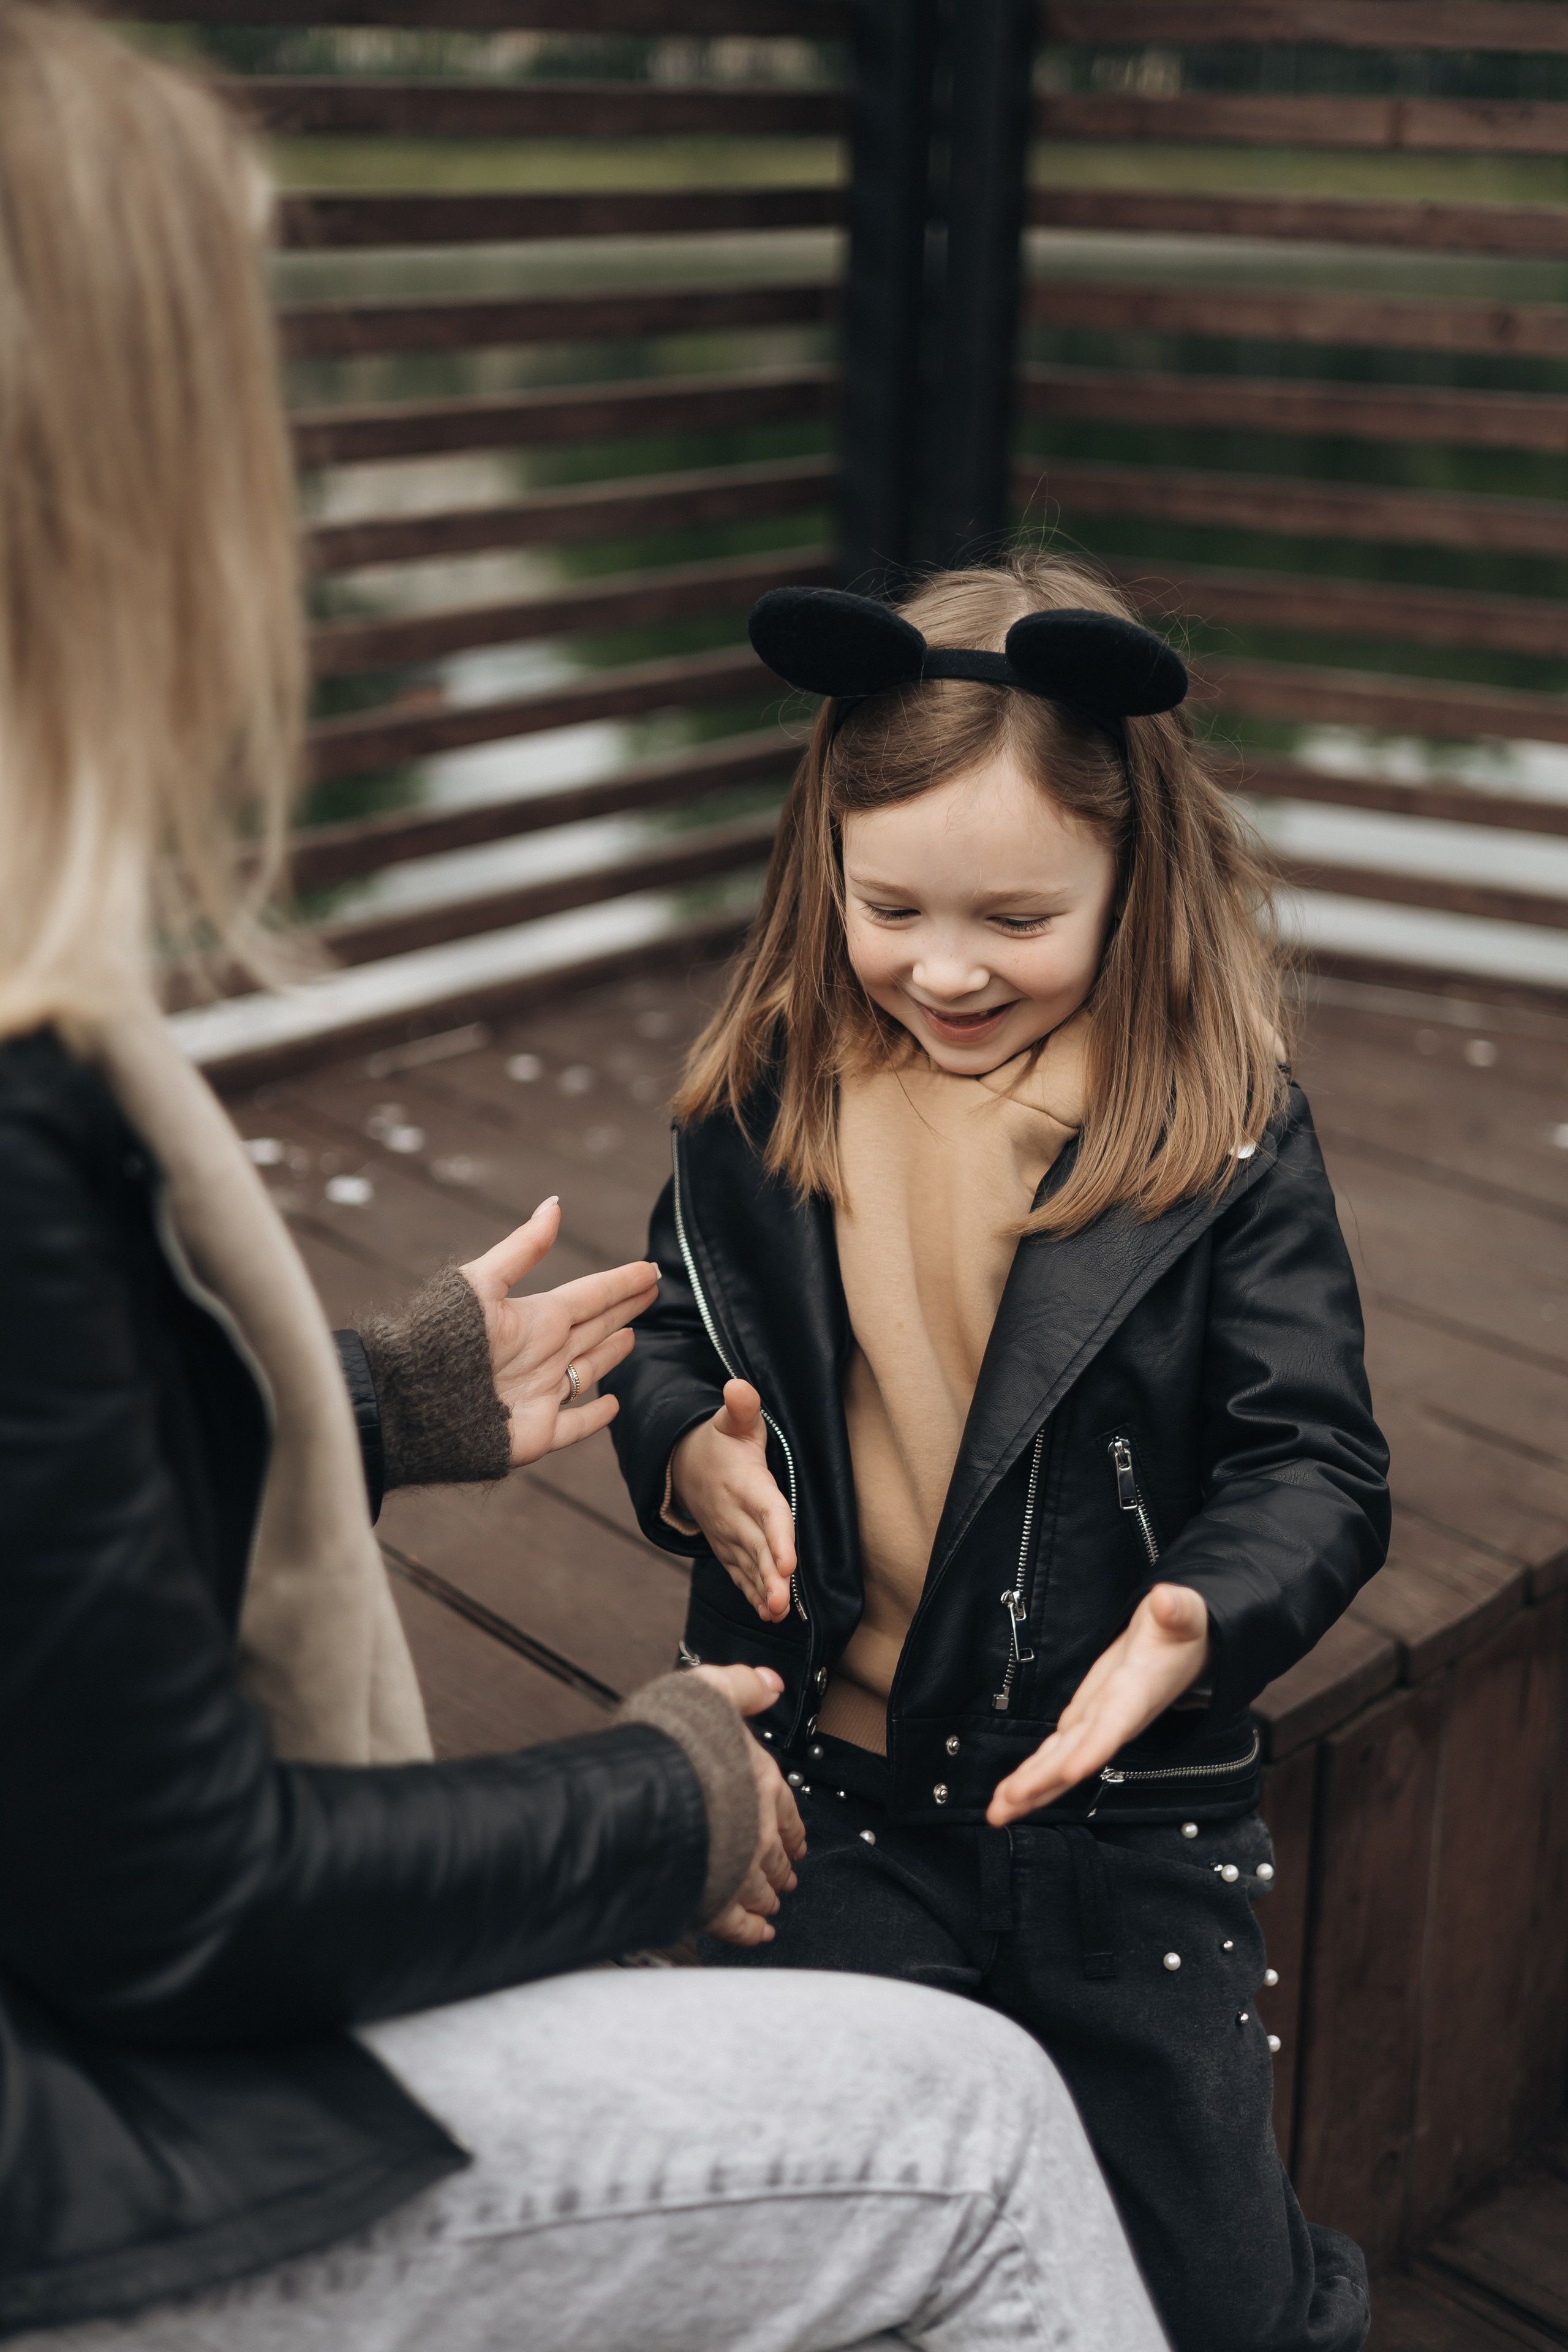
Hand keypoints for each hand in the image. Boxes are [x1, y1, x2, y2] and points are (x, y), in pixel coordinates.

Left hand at [459, 1198, 656, 1465]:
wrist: (413, 1400)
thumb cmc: (444, 1338)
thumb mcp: (484, 1284)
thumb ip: (523, 1249)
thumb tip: (553, 1204)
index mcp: (535, 1320)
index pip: (590, 1295)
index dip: (621, 1283)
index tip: (648, 1270)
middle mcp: (543, 1355)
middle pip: (595, 1327)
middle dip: (623, 1308)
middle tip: (653, 1290)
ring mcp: (542, 1394)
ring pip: (587, 1371)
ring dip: (610, 1354)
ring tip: (631, 1337)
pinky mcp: (538, 1432)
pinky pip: (576, 1424)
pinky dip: (596, 1416)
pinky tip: (612, 1404)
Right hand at [670, 1379, 795, 1621]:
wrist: (681, 1465)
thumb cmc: (720, 1441)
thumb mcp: (732, 1420)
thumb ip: (742, 1407)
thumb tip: (738, 1386)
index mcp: (744, 1484)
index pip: (766, 1511)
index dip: (777, 1537)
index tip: (787, 1562)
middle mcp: (735, 1513)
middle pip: (756, 1547)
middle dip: (768, 1576)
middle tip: (782, 1602)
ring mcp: (728, 1534)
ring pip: (747, 1566)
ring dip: (761, 1591)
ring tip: (776, 1614)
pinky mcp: (726, 1546)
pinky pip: (738, 1573)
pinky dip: (751, 1593)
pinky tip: (768, 1613)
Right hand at [688, 1663, 806, 1946]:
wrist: (653, 1790)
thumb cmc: (675, 1741)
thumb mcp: (711, 1690)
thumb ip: (742, 1686)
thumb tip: (769, 1683)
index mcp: (758, 1779)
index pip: (785, 1807)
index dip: (791, 1825)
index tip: (796, 1840)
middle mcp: (756, 1825)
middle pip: (776, 1853)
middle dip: (782, 1867)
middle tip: (787, 1879)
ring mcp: (738, 1864)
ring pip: (761, 1887)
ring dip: (769, 1897)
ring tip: (772, 1905)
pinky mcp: (716, 1897)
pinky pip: (738, 1922)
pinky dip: (750, 1932)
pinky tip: (757, 1936)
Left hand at [986, 1583, 1211, 1826]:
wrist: (1188, 1650)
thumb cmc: (1185, 1633)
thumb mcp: (1185, 1615)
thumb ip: (1178, 1610)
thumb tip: (1166, 1601)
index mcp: (1138, 1692)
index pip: (1116, 1723)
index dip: (1096, 1747)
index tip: (1073, 1770)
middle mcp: (1115, 1717)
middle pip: (1077, 1754)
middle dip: (1044, 1780)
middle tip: (1009, 1803)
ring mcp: (1096, 1722)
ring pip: (1059, 1760)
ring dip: (1029, 1787)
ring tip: (996, 1813)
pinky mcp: (1083, 1719)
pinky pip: (1055, 1752)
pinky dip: (1033, 1773)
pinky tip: (1010, 1794)